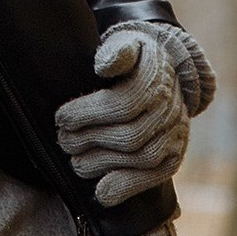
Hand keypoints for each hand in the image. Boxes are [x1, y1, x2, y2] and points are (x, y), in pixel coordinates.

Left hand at [53, 28, 187, 207]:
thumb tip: (105, 65)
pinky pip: (154, 177)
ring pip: (141, 158)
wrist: (168, 73)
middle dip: (90, 140)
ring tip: (75, 160)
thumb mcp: (126, 42)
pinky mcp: (174, 157)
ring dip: (103, 164)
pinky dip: (127, 187)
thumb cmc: (135, 58)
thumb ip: (116, 51)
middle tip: (63, 140)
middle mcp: (170, 109)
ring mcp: (175, 135)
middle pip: (130, 135)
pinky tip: (102, 193)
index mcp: (156, 79)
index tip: (61, 118)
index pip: (122, 104)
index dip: (87, 113)